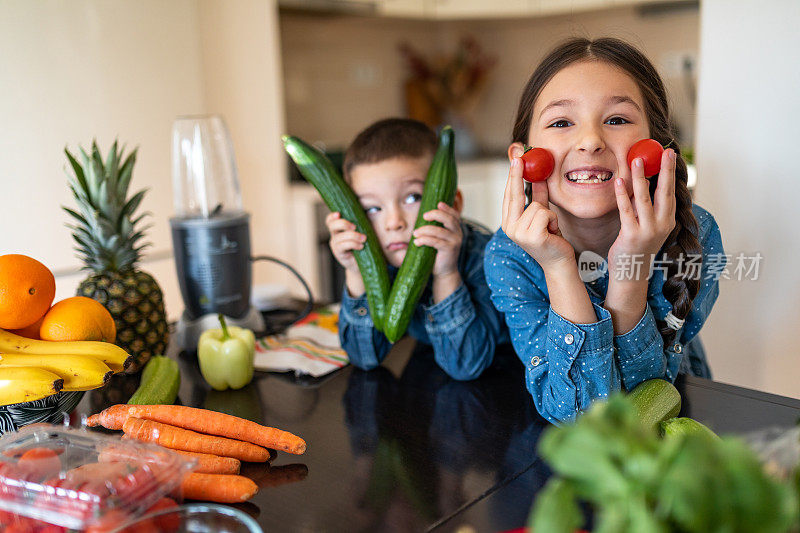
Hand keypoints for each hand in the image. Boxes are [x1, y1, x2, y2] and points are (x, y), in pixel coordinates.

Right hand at [326, 211, 365, 273]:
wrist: (362, 264)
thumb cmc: (363, 246)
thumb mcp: (360, 234)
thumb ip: (360, 225)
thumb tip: (369, 213)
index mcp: (339, 229)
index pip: (330, 220)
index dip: (332, 216)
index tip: (339, 213)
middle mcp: (335, 236)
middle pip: (332, 225)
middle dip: (343, 224)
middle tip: (355, 227)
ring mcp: (336, 245)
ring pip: (340, 236)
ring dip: (353, 236)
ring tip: (364, 239)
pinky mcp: (339, 254)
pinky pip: (343, 245)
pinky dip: (353, 244)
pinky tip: (361, 246)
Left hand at [413, 202, 462, 276]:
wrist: (444, 271)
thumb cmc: (438, 252)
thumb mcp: (438, 238)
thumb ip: (435, 228)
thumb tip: (422, 216)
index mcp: (456, 228)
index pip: (454, 215)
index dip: (447, 208)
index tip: (438, 203)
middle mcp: (458, 233)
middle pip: (449, 219)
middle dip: (436, 215)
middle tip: (424, 216)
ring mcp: (455, 242)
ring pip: (439, 231)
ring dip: (425, 230)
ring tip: (415, 233)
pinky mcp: (449, 250)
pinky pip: (435, 242)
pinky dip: (424, 240)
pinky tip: (417, 242)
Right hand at [501, 157, 574, 271]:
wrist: (559, 262)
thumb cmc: (550, 239)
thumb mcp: (543, 215)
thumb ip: (538, 197)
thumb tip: (537, 177)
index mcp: (509, 223)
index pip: (509, 195)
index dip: (512, 176)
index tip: (516, 159)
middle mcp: (510, 228)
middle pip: (514, 195)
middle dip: (518, 174)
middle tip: (520, 156)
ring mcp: (519, 233)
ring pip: (537, 206)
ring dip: (549, 214)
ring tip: (550, 228)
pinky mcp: (532, 236)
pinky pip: (545, 213)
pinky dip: (553, 220)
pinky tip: (553, 232)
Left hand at [608, 148, 676, 280]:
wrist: (631, 272)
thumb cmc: (637, 246)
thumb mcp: (646, 225)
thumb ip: (645, 206)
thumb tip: (642, 181)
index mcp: (668, 221)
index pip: (671, 192)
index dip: (670, 172)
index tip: (669, 153)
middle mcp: (661, 225)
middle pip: (664, 192)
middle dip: (665, 170)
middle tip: (664, 151)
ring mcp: (647, 231)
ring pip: (644, 199)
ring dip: (641, 178)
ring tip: (637, 160)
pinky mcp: (631, 236)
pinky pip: (626, 211)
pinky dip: (622, 195)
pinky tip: (618, 182)